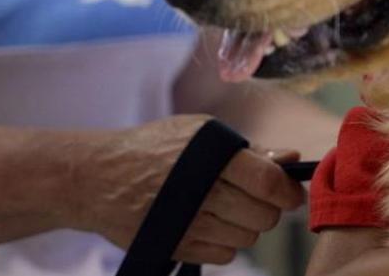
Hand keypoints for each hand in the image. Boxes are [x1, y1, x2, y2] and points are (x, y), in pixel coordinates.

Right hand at [70, 115, 304, 264]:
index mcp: (212, 156)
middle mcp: (201, 191)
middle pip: (263, 215)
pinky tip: (211, 224)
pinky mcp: (175, 246)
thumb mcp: (201, 135)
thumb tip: (292, 158)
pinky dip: (227, 243)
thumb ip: (250, 149)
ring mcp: (187, 223)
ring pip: (247, 237)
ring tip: (228, 208)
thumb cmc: (155, 148)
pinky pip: (225, 254)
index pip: (267, 182)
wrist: (96, 177)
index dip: (288, 191)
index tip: (291, 193)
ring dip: (247, 226)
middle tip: (257, 198)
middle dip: (269, 208)